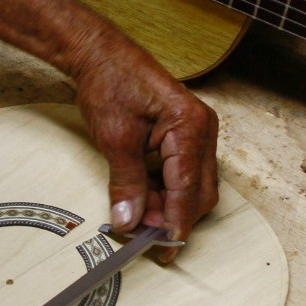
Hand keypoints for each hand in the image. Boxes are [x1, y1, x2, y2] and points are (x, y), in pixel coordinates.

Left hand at [71, 40, 218, 263]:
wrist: (101, 54)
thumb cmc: (110, 84)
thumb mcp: (115, 139)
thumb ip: (126, 183)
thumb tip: (129, 222)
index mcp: (191, 127)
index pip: (189, 190)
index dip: (175, 225)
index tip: (162, 251)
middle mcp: (203, 130)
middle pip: (199, 193)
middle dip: (173, 218)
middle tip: (141, 236)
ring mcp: (198, 132)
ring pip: (192, 186)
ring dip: (167, 206)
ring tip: (136, 215)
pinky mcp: (186, 135)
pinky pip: (183, 173)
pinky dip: (165, 190)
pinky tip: (142, 197)